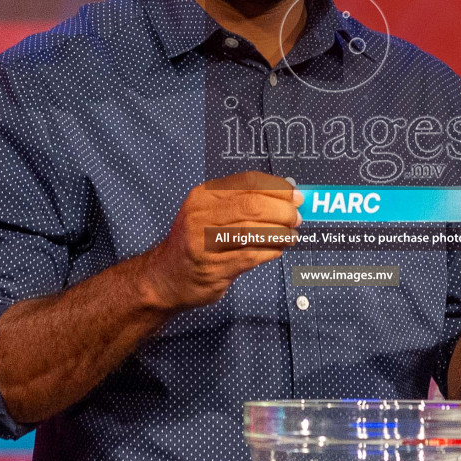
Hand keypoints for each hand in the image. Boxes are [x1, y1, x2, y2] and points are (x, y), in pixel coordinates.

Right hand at [139, 171, 302, 313]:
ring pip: (253, 231)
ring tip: (291, 236)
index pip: (247, 182)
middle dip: (282, 211)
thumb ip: (243, 201)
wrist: (165, 277)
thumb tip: (286, 192)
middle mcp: (201, 216)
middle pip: (252, 206)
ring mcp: (204, 243)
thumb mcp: (209, 212)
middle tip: (296, 218)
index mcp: (203, 196)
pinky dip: (270, 252)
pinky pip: (251, 256)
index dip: (277, 188)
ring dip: (280, 233)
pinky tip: (277, 250)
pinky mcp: (213, 268)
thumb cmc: (196, 242)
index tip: (295, 195)